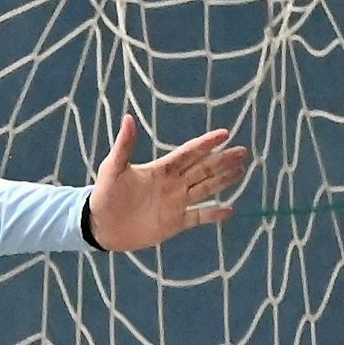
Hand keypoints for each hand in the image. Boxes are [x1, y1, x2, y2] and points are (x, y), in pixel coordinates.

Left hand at [85, 115, 250, 252]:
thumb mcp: (113, 168)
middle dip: (222, 160)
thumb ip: (124, 146)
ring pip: (205, 189)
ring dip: (223, 180)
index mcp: (161, 169)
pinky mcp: (174, 223)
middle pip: (203, 169)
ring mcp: (175, 203)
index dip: (206, 143)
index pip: (189, 153)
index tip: (225, 133)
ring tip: (241, 170)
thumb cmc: (105, 194)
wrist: (100, 226)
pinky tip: (229, 209)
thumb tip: (127, 118)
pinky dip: (213, 214)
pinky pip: (198, 216)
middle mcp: (172, 184)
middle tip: (243, 151)